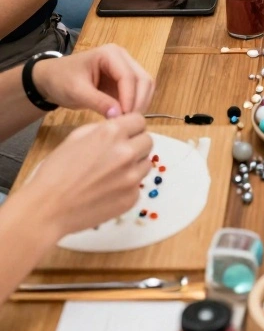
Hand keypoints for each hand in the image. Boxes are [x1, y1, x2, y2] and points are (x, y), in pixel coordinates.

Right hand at [25, 114, 152, 240]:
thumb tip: (119, 126)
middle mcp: (126, 152)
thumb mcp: (76, 137)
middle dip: (136, 145)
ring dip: (134, 166)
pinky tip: (108, 190)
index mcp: (112, 133)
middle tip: (119, 154)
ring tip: (112, 173)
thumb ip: (103, 128)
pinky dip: (127, 187)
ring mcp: (131, 177)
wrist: (48, 208)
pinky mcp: (131, 198)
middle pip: (148, 141)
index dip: (131, 127)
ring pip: (146, 164)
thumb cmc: (56, 171)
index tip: (125, 134)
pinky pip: (138, 186)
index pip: (140, 121)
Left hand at [32, 44, 154, 118]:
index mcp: (111, 54)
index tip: (125, 119)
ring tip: (128, 121)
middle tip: (129, 123)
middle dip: (139, 101)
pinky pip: (138, 92)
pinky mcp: (124, 81)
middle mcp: (123, 58)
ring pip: (144, 86)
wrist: (51, 79)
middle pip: (143, 79)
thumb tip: (119, 116)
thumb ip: (98, 102)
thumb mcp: (76, 92)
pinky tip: (126, 118)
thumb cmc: (61, 80)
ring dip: (140, 104)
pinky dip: (136, 105)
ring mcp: (125, 68)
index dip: (130, 98)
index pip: (129, 76)